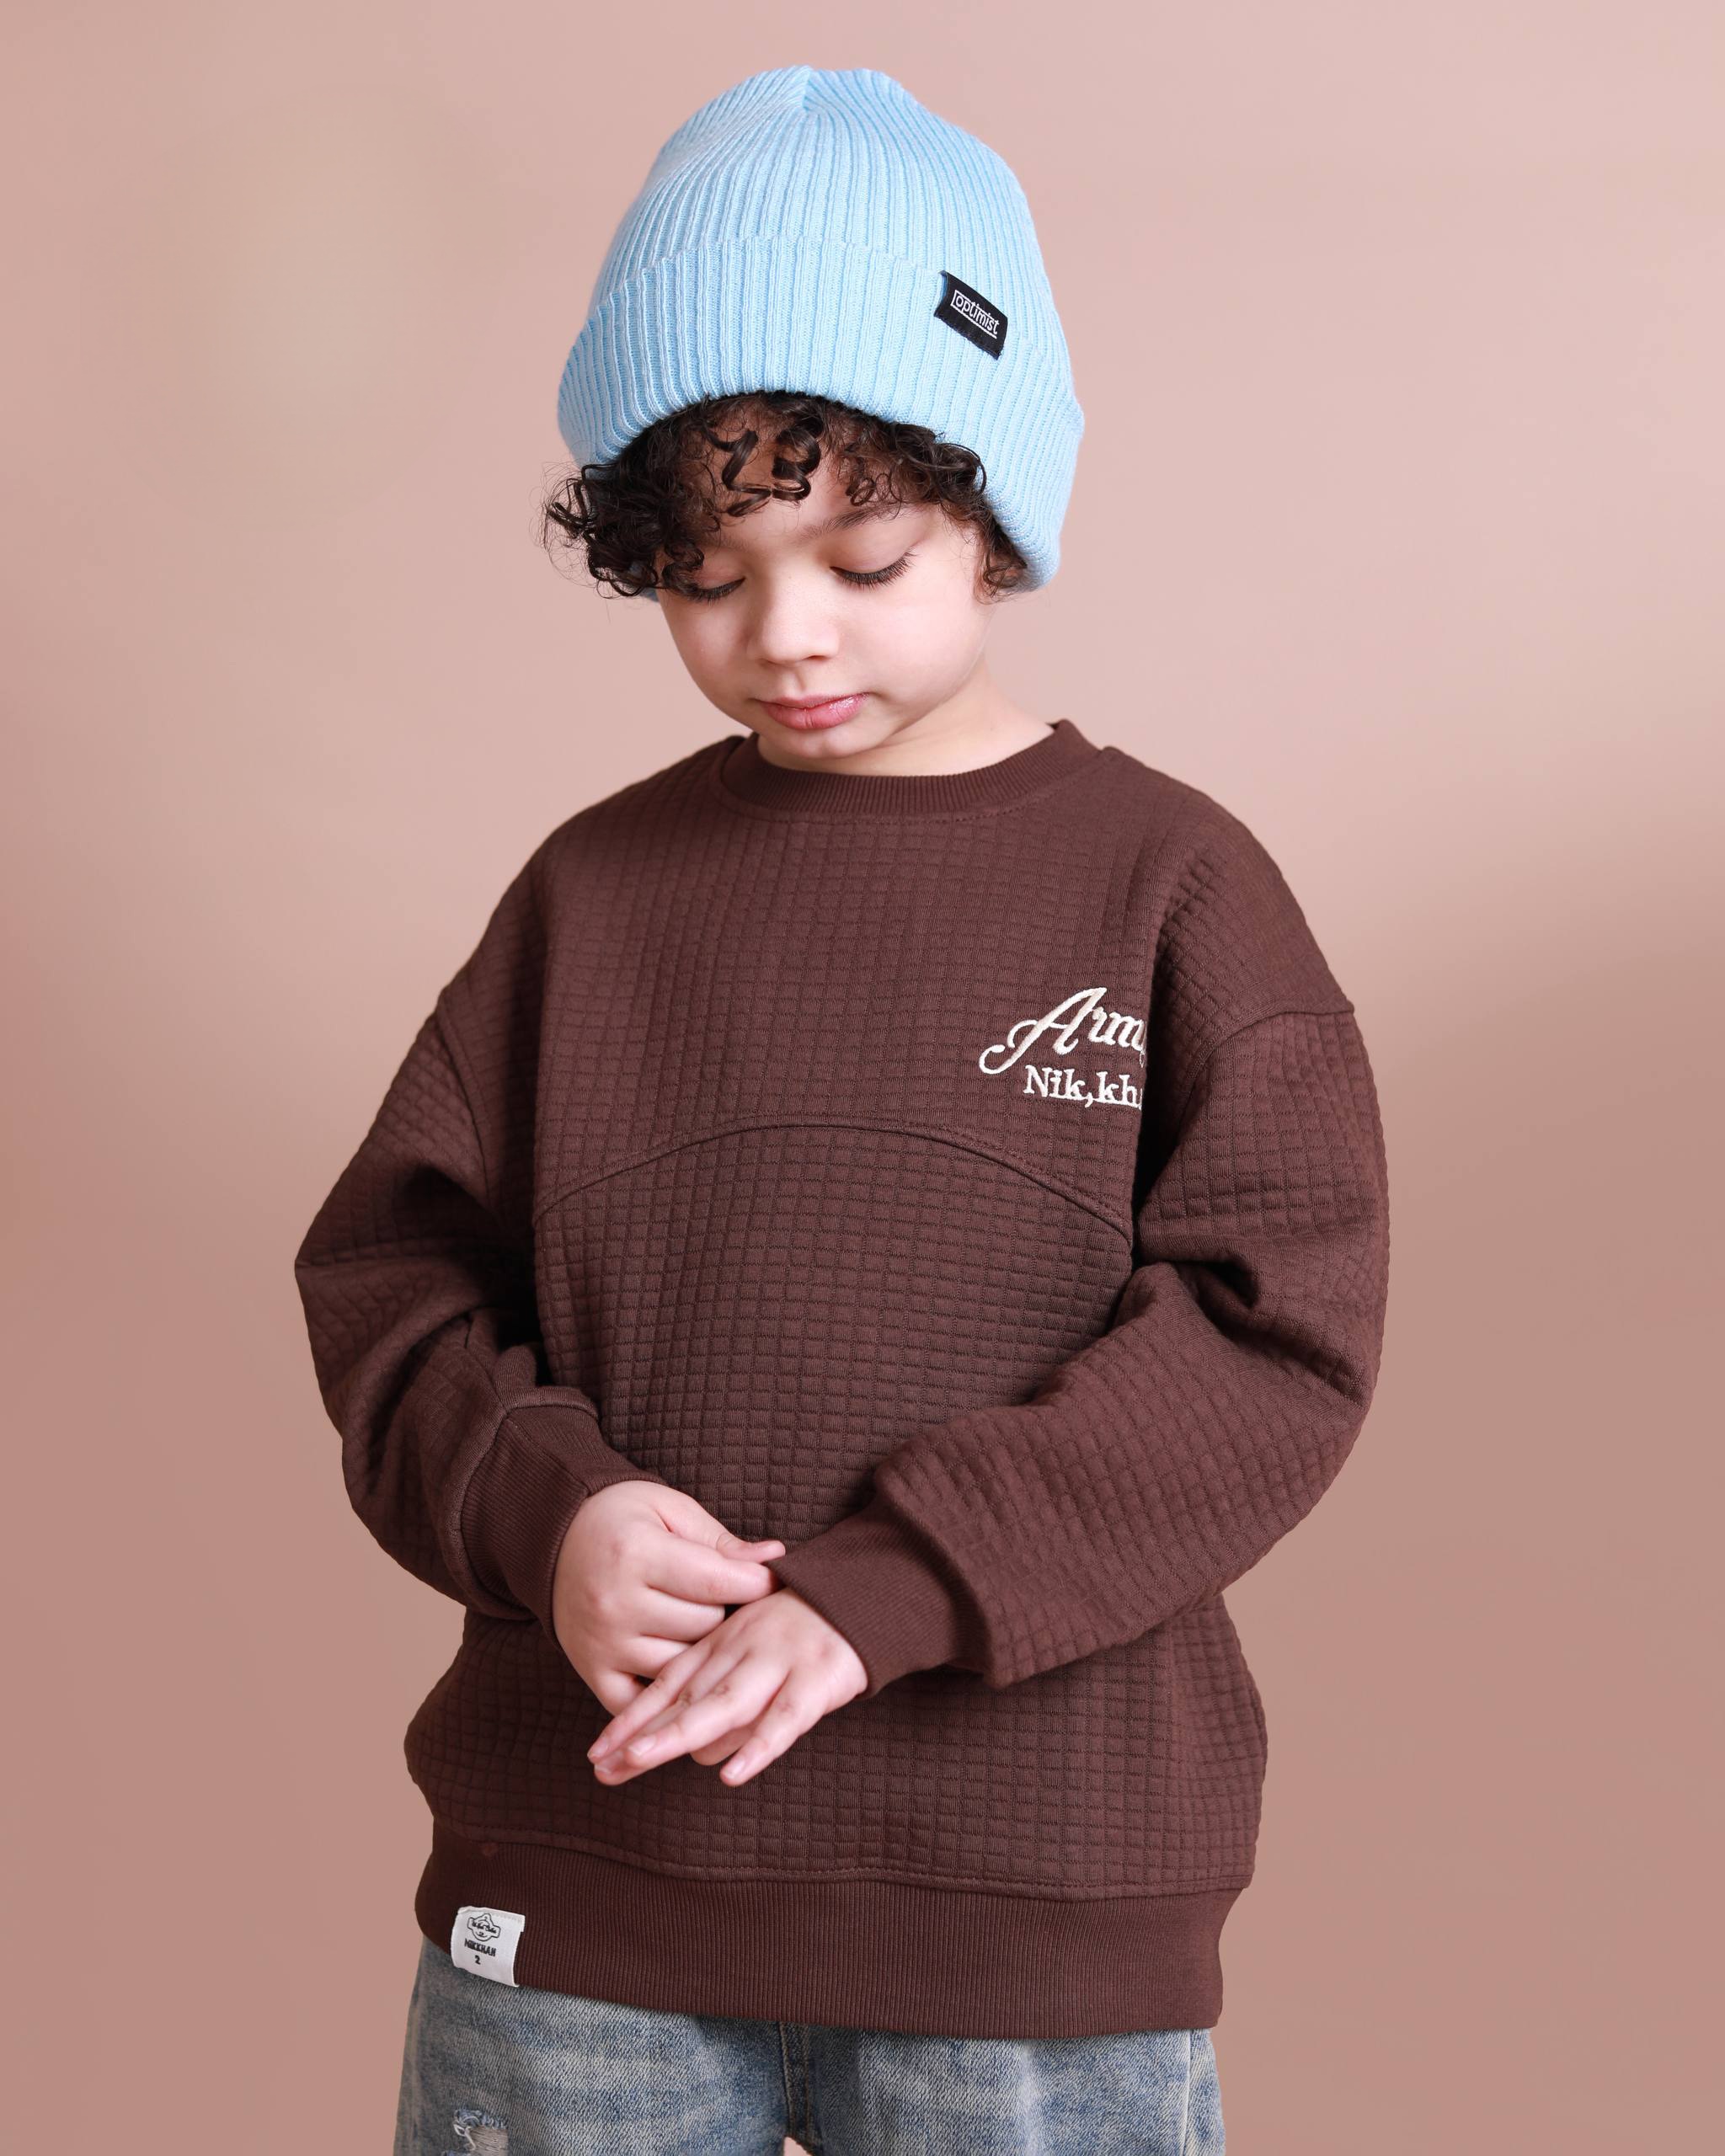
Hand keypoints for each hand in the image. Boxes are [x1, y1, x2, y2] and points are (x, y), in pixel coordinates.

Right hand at [551, 1480, 785, 1714]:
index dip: (757, 1583)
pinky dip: (667, 1695)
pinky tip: (686, 1680)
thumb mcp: (670, 1511)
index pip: (718, 1581)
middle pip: (705, 1626)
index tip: (773, 1581)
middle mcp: (615, 1603)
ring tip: (701, 1627)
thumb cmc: (623, 1518)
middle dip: (724, 1612)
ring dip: (700, 1651)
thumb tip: (776, 1559)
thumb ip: (721, 1542)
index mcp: (636, 1553)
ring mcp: (602, 1643)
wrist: (554, 1537)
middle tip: (725, 1599)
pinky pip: (643, 1703)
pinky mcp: (592, 1671)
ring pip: (684, 1666)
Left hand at [586, 1583, 867, 1787]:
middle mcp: (743, 1650)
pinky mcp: (819, 1678)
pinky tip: (734, 1773)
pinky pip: (786, 1718)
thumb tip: (675, 1743)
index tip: (597, 1753)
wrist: (863, 1592)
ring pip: (724, 1704)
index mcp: (723, 1643)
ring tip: (641, 1759)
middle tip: (603, 1767)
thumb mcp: (747, 1644)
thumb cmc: (798, 1629)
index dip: (632, 1719)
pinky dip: (760, 1746)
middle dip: (643, 1735)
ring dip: (680, 1733)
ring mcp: (779, 1662)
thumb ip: (713, 1684)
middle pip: (685, 1699)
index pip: (668, 1685)